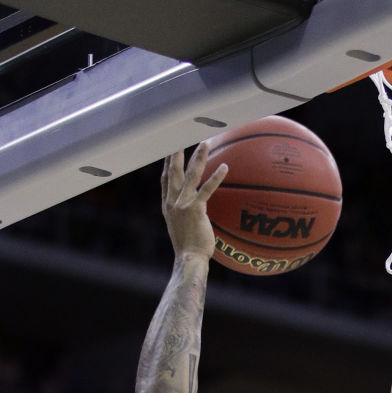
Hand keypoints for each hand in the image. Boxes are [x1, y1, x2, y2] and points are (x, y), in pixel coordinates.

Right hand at [161, 144, 227, 261]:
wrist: (189, 259)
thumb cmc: (189, 247)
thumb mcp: (181, 227)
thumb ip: (183, 213)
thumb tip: (193, 209)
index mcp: (168, 205)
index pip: (166, 179)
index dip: (168, 162)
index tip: (170, 148)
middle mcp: (172, 201)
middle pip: (174, 170)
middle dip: (177, 151)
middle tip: (181, 133)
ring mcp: (182, 204)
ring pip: (190, 175)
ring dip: (198, 157)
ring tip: (205, 142)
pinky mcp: (195, 209)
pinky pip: (207, 189)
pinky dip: (216, 177)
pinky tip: (225, 167)